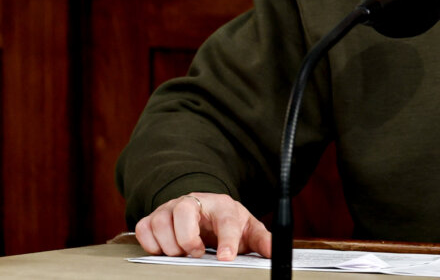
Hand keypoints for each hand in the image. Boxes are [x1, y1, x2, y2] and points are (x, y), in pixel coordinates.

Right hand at [135, 192, 272, 260]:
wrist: (206, 211)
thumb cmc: (227, 222)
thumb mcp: (247, 229)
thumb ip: (261, 241)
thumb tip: (275, 252)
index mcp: (223, 205)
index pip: (226, 219)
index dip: (227, 240)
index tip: (225, 258)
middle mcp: (194, 201)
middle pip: (184, 211)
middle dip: (188, 238)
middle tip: (196, 252)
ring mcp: (171, 208)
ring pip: (160, 222)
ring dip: (170, 244)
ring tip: (182, 253)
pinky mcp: (153, 217)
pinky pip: (143, 229)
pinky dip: (151, 244)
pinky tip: (164, 249)